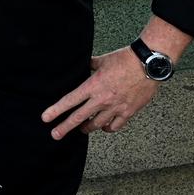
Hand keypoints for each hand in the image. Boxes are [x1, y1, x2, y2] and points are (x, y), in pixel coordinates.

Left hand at [41, 47, 158, 139]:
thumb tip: (84, 65)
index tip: (46, 118)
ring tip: (81, 129)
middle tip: (55, 135)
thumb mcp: (102, 60)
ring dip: (86, 128)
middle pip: (79, 117)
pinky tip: (103, 127)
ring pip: (96, 125)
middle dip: (65, 127)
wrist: (148, 65)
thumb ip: (90, 65)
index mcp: (93, 85)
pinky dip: (106, 128)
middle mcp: (102, 99)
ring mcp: (115, 108)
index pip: (70, 100)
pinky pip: (114, 126)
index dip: (56, 110)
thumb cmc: (125, 59)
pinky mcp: (128, 112)